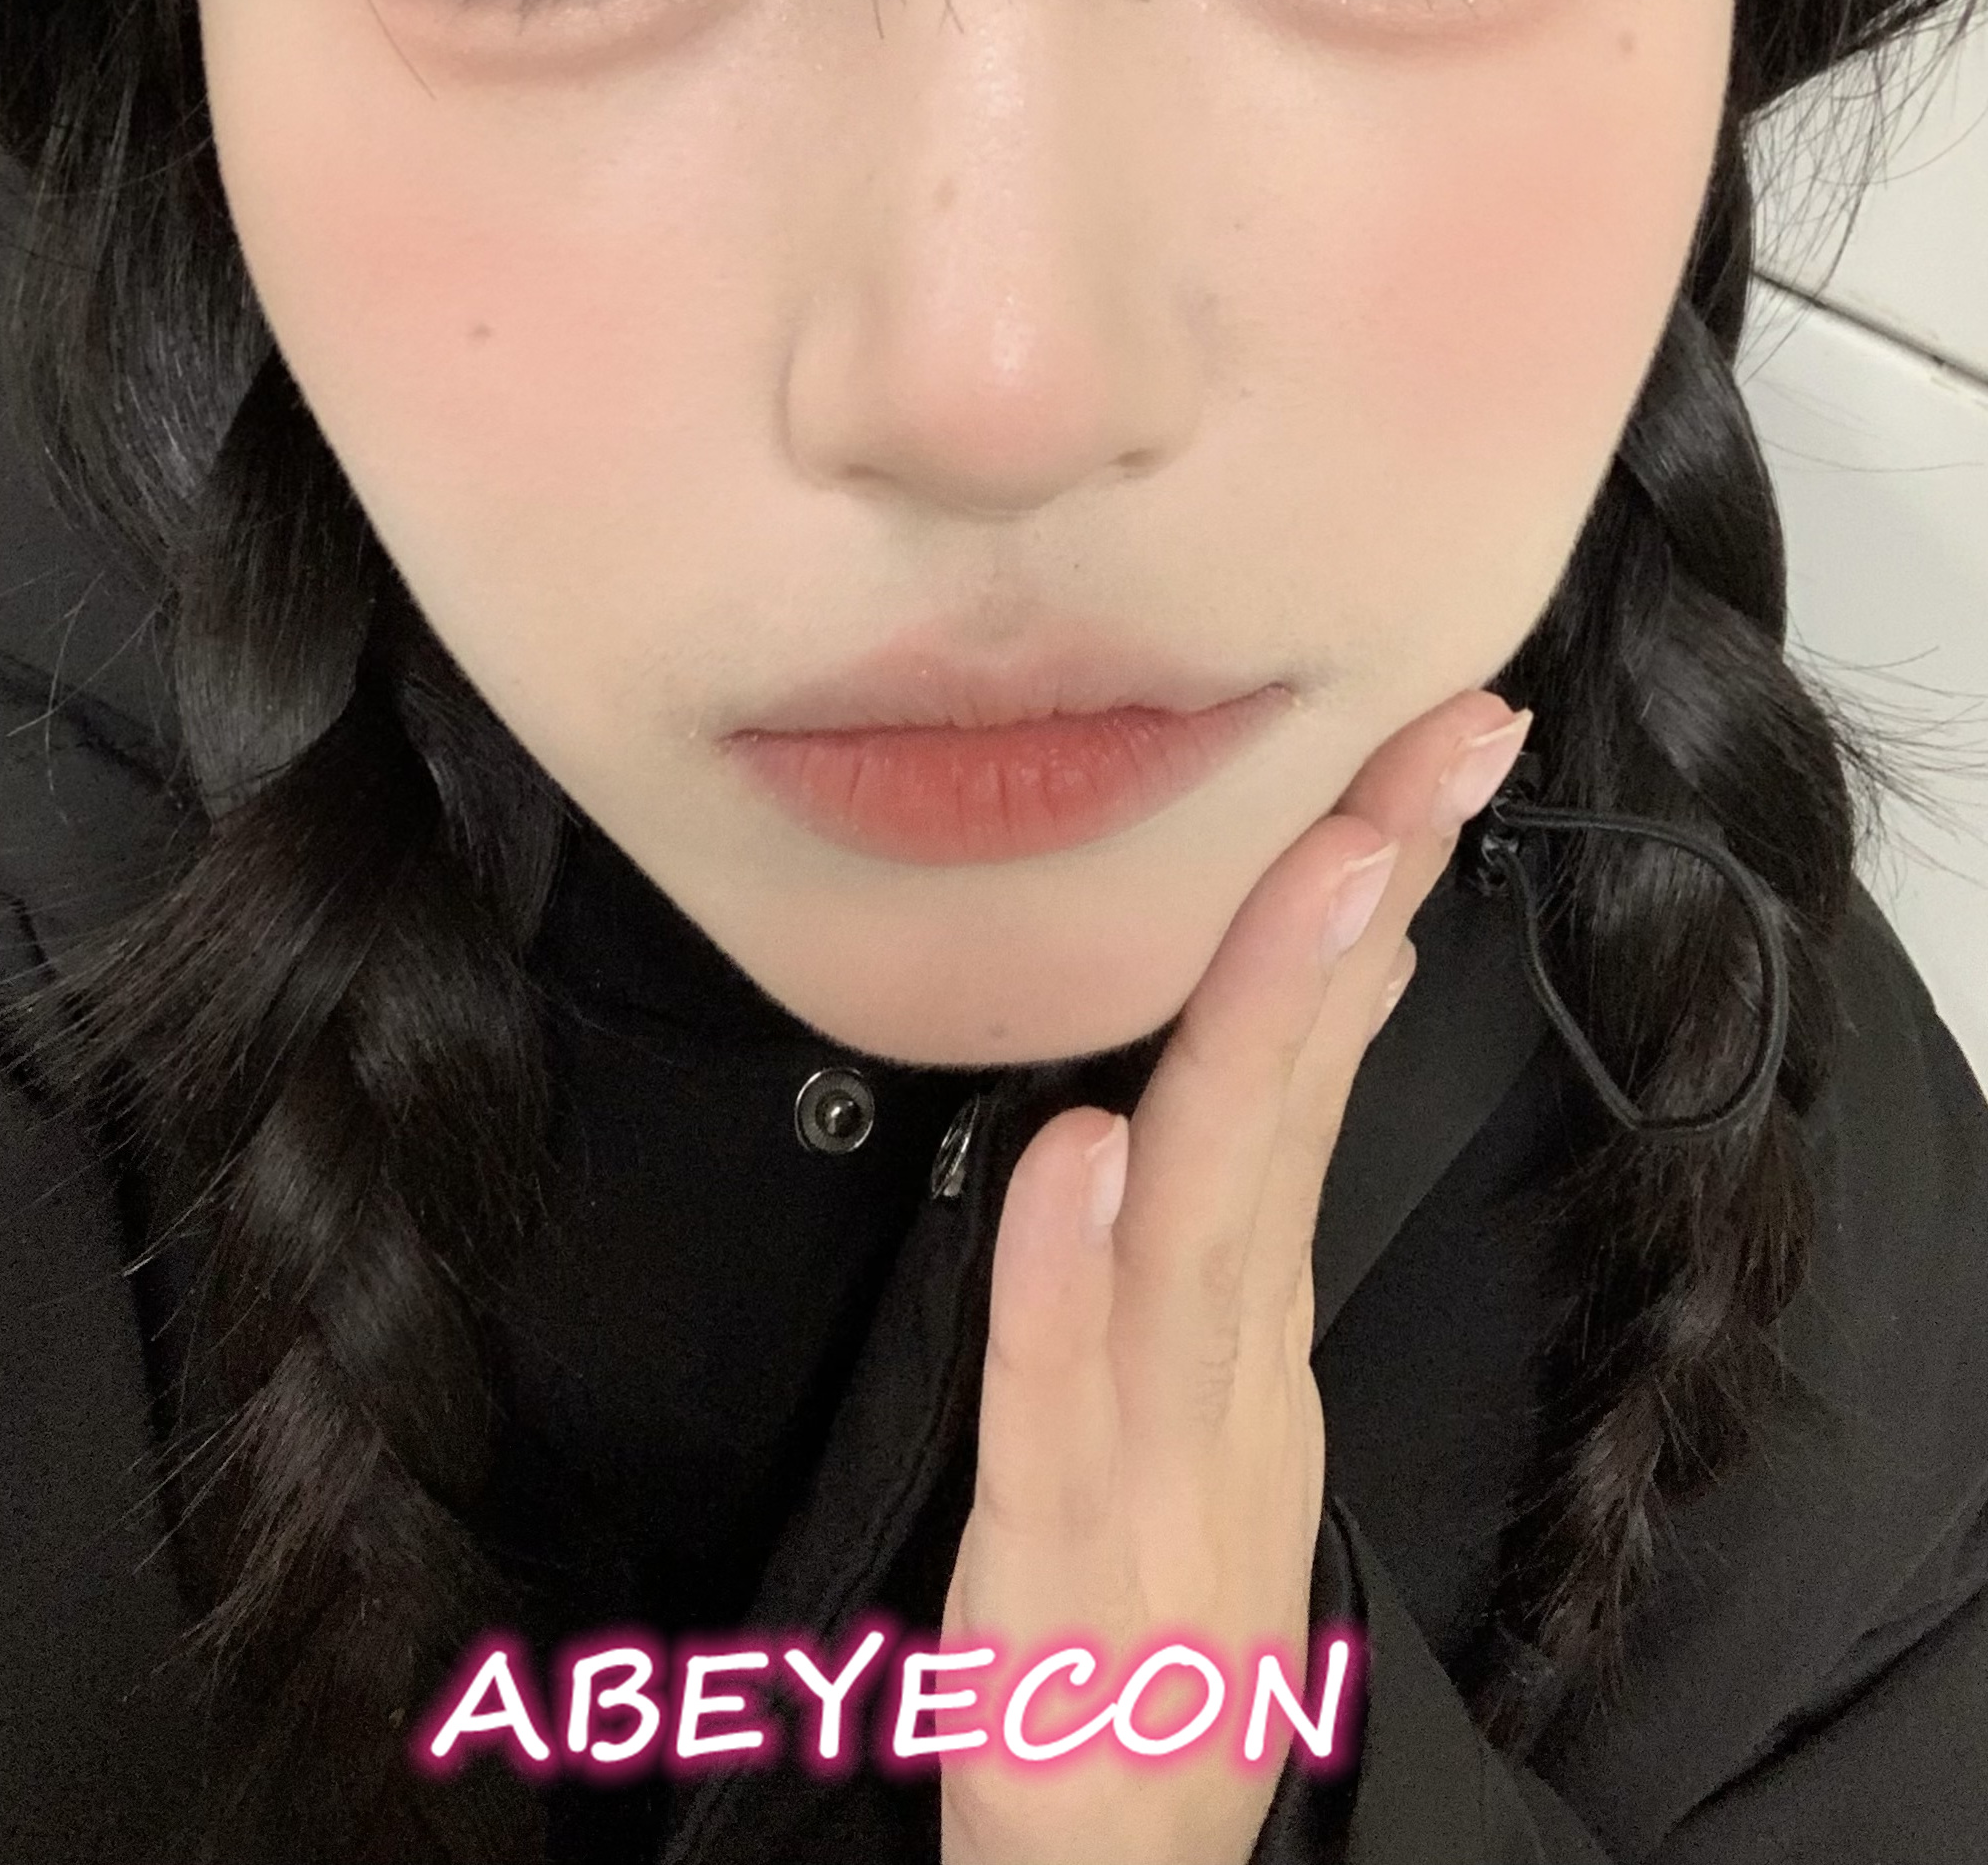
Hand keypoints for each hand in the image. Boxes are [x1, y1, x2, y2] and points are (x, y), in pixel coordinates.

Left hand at [936, 689, 1533, 1864]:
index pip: (1304, 1041)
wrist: (1118, 1833)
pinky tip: (1077, 1149)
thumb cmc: (1150, 1564)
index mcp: (1239, 1279)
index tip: (1434, 735)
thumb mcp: (1218, 1343)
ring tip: (1326, 875)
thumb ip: (1245, 1173)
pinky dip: (1065, 1270)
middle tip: (1437, 744)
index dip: (1366, 881)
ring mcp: (1146, 1432)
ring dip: (1263, 1036)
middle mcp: (1216, 1337)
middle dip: (1356, 901)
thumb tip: (1311, 993)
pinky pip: (1052, 1390)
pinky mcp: (1054, 1533)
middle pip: (1283, 1088)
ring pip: (1210, 1211)